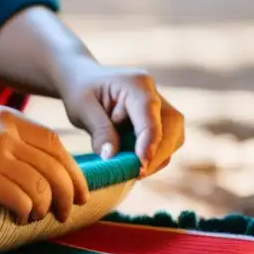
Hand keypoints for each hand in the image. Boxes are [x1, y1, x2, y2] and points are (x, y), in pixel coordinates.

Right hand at [0, 105, 88, 224]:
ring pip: (42, 185)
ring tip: (37, 217)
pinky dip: (26, 212)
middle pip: (55, 166)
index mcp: (8, 117)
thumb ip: (7, 137)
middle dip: (68, 194)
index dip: (73, 170)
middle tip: (67, 213)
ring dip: (46, 207)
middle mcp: (5, 130)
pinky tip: (19, 217)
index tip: (79, 190)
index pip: (55, 143)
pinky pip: (21, 198)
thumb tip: (40, 167)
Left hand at [57, 60, 184, 176]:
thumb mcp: (82, 108)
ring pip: (174, 135)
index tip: (139, 168)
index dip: (148, 144)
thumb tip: (111, 157)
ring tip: (131, 169)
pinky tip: (133, 163)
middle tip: (136, 174)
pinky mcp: (159, 119)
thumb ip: (99, 131)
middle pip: (172, 126)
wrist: (81, 80)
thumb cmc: (80, 90)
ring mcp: (159, 106)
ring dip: (158, 157)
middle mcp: (154, 93)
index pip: (150, 116)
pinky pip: (166, 141)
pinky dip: (154, 156)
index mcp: (136, 84)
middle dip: (158, 154)